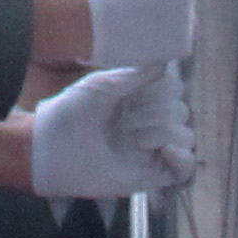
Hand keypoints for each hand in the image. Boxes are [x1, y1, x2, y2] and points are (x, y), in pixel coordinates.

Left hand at [26, 61, 198, 198]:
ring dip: (164, 133)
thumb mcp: (103, 85)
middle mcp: (149, 122)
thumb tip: (165, 62)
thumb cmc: (71, 113)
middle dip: (158, 112)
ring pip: (185, 136)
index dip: (163, 88)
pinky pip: (184, 170)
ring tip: (137, 140)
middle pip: (181, 110)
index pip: (174, 88)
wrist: (51, 151)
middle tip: (127, 120)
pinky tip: (165, 151)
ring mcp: (152, 149)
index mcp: (139, 99)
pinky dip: (182, 159)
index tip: (139, 90)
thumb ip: (137, 73)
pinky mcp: (151, 175)